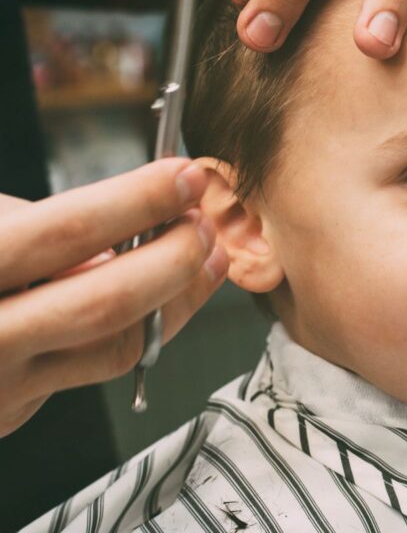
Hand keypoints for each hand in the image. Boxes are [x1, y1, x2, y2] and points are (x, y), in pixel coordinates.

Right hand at [0, 159, 228, 436]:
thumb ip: (38, 229)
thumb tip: (129, 239)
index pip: (66, 233)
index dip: (136, 200)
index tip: (185, 175)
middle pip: (106, 302)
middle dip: (174, 257)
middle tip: (204, 222)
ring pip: (118, 348)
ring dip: (178, 299)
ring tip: (206, 256)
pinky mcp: (13, 414)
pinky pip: (95, 368)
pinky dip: (139, 328)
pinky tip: (163, 296)